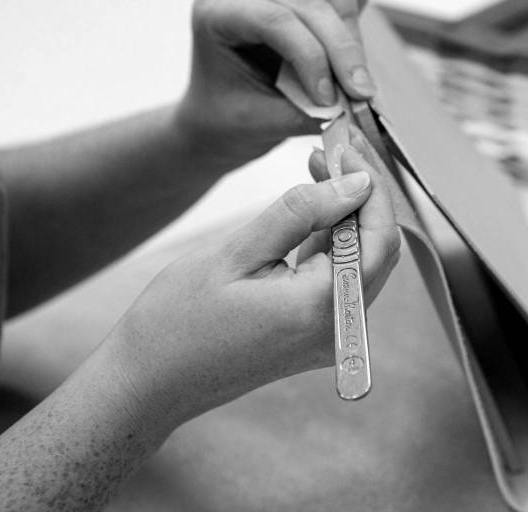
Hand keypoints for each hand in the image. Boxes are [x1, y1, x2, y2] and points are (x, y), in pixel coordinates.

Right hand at [102, 143, 399, 430]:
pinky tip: (312, 211)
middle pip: (378, 247)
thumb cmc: (179, 320)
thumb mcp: (236, 251)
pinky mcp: (317, 335)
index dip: (369, 184)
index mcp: (324, 308)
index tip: (345, 145)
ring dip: (348, 214)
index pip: (379, 235)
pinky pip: (342, 279)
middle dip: (362, 194)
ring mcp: (330, 336)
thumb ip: (301, 212)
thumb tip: (357, 182)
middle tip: (334, 150)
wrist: (149, 383)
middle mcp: (340, 328)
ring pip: (362, 260)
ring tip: (320, 168)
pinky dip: (333, 241)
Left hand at [173, 0, 372, 168]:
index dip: (312, 57)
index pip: (276, 19)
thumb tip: (353, 110)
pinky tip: (345, 54)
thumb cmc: (228, 116)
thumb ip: (304, 115)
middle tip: (359, 95)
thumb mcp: (258, 122)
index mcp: (216, 10)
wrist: (222, 114)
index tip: (330, 100)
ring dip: (350, 29)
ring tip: (352, 76)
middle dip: (342, 48)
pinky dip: (355, 17)